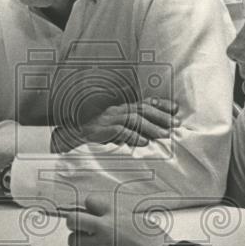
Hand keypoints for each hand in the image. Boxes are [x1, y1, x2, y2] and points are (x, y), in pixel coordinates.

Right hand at [51, 98, 179, 152]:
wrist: (68, 138)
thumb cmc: (92, 135)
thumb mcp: (112, 128)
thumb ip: (127, 129)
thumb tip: (146, 136)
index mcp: (119, 109)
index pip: (143, 103)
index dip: (160, 105)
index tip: (176, 110)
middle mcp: (114, 111)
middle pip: (142, 109)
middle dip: (160, 117)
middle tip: (174, 125)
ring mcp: (107, 119)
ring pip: (133, 119)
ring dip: (150, 127)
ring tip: (164, 136)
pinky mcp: (100, 130)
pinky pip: (119, 131)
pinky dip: (133, 136)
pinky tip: (144, 143)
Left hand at [65, 194, 169, 245]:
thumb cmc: (157, 243)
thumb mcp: (140, 220)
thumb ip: (120, 216)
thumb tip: (107, 216)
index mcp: (116, 213)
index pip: (89, 200)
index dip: (89, 207)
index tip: (91, 213)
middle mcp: (105, 228)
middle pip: (72, 220)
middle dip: (73, 223)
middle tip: (79, 228)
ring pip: (73, 241)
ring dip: (79, 243)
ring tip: (89, 245)